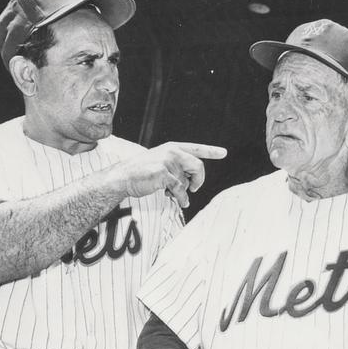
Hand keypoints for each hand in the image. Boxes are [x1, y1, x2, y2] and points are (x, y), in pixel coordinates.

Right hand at [110, 142, 226, 207]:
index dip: (211, 151)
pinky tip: (178, 201)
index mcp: (172, 147)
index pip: (196, 148)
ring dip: (183, 192)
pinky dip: (181, 198)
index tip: (224, 153)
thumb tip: (191, 183)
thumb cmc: (142, 173)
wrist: (123, 177)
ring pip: (187, 182)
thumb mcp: (161, 163)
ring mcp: (167, 161)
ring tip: (172, 194)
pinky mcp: (163, 173)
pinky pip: (180, 190)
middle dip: (198, 180)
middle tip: (194, 189)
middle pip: (198, 166)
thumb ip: (177, 167)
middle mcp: (171, 152)